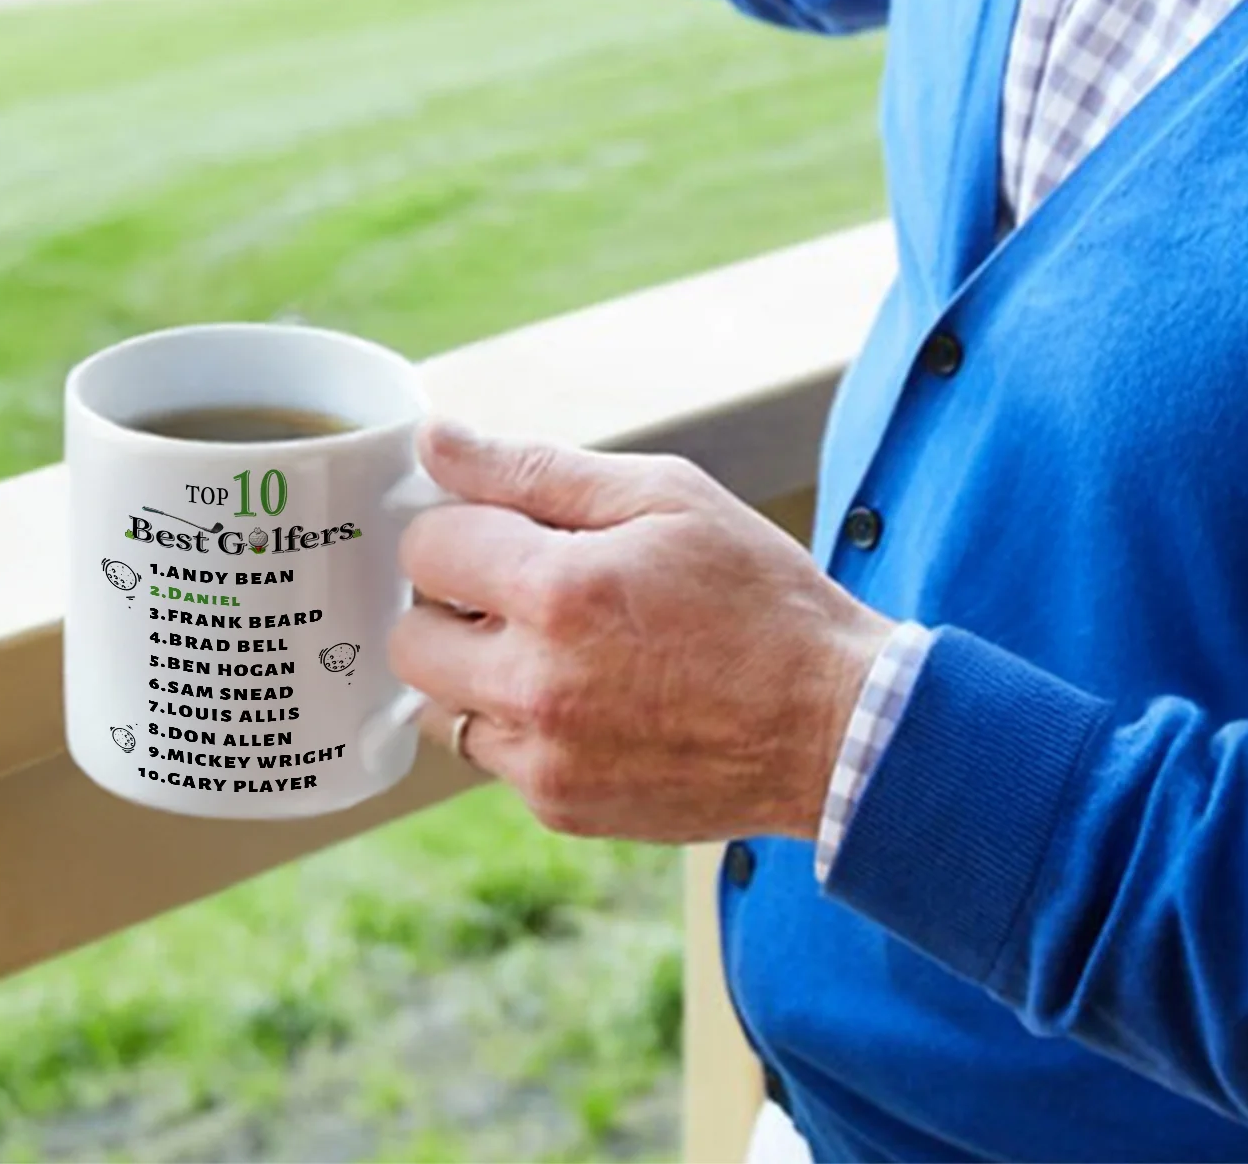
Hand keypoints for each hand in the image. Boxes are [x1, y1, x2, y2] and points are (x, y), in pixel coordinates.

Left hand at [392, 423, 893, 844]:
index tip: (508, 529)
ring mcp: (544, 757)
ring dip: (473, 669)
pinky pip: (490, 755)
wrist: (838, 728)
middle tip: (521, 587)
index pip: (426, 547)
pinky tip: (587, 697)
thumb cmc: (757, 596)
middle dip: (450, 602)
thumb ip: (532, 468)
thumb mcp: (662, 496)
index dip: (463, 526)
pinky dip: (517, 723)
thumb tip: (433, 439)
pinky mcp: (561, 807)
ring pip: (437, 703)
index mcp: (556, 591)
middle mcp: (534, 685)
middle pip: (409, 636)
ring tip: (553, 646)